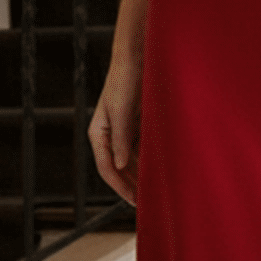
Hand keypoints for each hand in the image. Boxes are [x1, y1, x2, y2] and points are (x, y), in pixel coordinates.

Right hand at [90, 60, 142, 204]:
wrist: (136, 58)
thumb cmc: (124, 80)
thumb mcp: (121, 111)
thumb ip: (121, 139)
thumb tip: (121, 166)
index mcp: (98, 133)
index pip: (107, 168)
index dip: (121, 187)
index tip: (135, 201)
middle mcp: (109, 135)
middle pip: (119, 168)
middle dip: (132, 185)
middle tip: (148, 203)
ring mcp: (123, 131)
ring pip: (132, 160)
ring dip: (142, 175)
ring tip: (156, 191)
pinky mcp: (136, 125)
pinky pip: (142, 149)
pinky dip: (149, 160)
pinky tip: (161, 170)